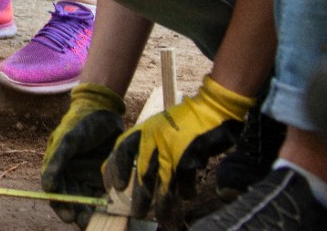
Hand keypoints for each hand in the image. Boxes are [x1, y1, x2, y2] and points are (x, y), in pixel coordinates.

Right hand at [41, 83, 125, 227]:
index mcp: (57, 166)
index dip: (61, 205)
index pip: (55, 192)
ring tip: (99, 221)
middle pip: (71, 200)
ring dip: (91, 212)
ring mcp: (87, 177)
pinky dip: (105, 204)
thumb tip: (48, 186)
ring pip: (87, 201)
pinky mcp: (103, 178)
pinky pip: (102, 194)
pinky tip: (111, 210)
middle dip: (78, 213)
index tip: (70, 216)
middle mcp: (70, 174)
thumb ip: (57, 161)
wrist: (104, 110)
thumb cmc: (81, 122)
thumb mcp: (69, 139)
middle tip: (86, 223)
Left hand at [102, 74, 251, 226]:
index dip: (115, 168)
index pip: (121, 149)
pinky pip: (185, 181)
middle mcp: (155, 140)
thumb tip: (142, 173)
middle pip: (142, 173)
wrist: (212, 107)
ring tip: (163, 220)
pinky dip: (186, 191)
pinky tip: (188, 197)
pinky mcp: (190, 157)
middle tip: (137, 213)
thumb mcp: (162, 127)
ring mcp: (172, 149)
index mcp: (145, 130)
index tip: (113, 187)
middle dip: (140, 196)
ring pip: (164, 183)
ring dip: (163, 204)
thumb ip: (151, 145)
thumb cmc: (187, 120)